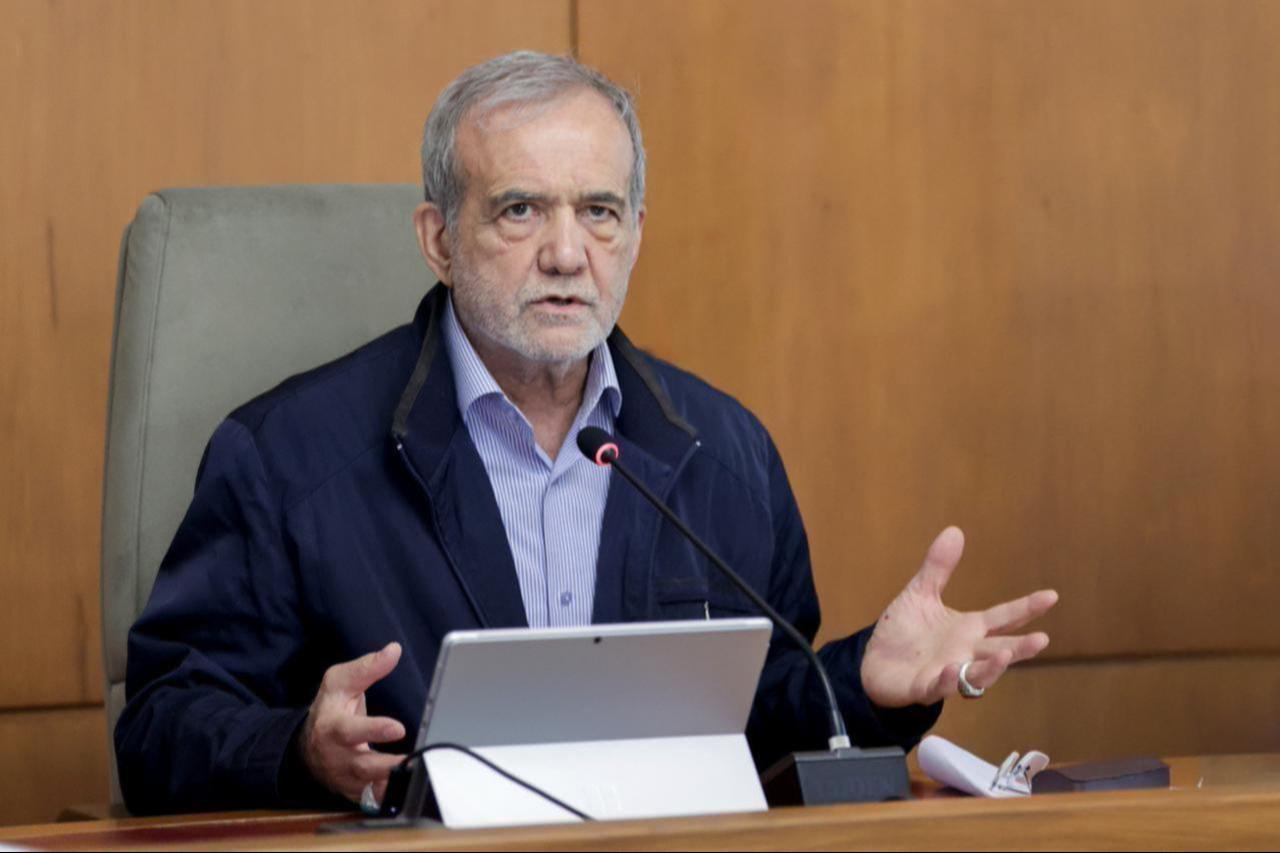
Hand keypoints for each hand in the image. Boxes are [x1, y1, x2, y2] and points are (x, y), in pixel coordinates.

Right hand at [299, 642, 406, 803]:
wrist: (309, 746)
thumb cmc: (330, 709)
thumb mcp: (339, 682)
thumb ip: (367, 667)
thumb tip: (394, 650)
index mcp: (332, 727)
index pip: (350, 730)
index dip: (373, 730)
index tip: (398, 728)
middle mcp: (338, 757)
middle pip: (362, 766)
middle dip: (388, 766)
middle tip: (414, 761)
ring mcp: (347, 778)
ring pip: (371, 788)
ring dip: (396, 785)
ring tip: (419, 775)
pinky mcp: (357, 793)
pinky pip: (377, 801)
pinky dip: (394, 798)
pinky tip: (413, 790)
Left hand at [860, 527, 1058, 707]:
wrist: (872, 662)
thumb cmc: (903, 631)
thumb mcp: (921, 594)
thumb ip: (938, 568)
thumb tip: (954, 530)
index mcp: (968, 629)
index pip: (1003, 618)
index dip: (1026, 608)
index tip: (1051, 596)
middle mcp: (964, 652)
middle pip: (998, 650)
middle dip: (1021, 647)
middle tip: (1042, 639)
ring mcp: (947, 672)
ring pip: (976, 675)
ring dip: (992, 667)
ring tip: (1005, 654)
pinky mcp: (924, 687)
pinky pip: (938, 687)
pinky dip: (946, 680)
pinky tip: (950, 669)